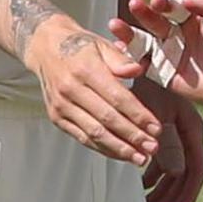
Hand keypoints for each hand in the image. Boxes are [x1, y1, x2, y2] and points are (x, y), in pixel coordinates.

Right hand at [25, 17, 161, 165]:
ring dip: (119, 149)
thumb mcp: (102, 44)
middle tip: (152, 148)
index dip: (138, 116)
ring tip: (140, 158)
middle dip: (132, 137)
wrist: (46, 47)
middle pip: (107, 120)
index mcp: (85, 69)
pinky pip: (82, 137)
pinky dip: (103, 148)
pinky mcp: (57, 117)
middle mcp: (70, 89)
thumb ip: (121, 59)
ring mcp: (61, 106)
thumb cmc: (80, 46)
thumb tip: (137, 71)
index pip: (117, 98)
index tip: (156, 129)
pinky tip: (120, 154)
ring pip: (94, 133)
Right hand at [111, 0, 202, 105]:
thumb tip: (186, 0)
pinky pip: (145, 66)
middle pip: (155, 22)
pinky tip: (119, 51)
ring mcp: (170, 54)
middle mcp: (177, 35)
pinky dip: (131, 60)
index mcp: (190, 19)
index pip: (172, 8)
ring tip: (116, 25)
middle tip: (134, 5)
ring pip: (145, 41)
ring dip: (129, 34)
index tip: (158, 1)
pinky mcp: (166, 74)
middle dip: (144, 13)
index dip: (164, 3)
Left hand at [137, 83, 202, 201]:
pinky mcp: (161, 134)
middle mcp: (186, 133)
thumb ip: (168, 141)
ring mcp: (174, 135)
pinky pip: (162, 163)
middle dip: (172, 197)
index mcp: (191, 127)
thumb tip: (176, 173)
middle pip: (185, 175)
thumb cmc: (147, 82)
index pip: (196, 168)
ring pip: (173, 172)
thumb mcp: (158, 112)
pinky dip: (153, 178)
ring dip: (162, 191)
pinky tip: (142, 187)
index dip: (187, 192)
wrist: (135, 62)